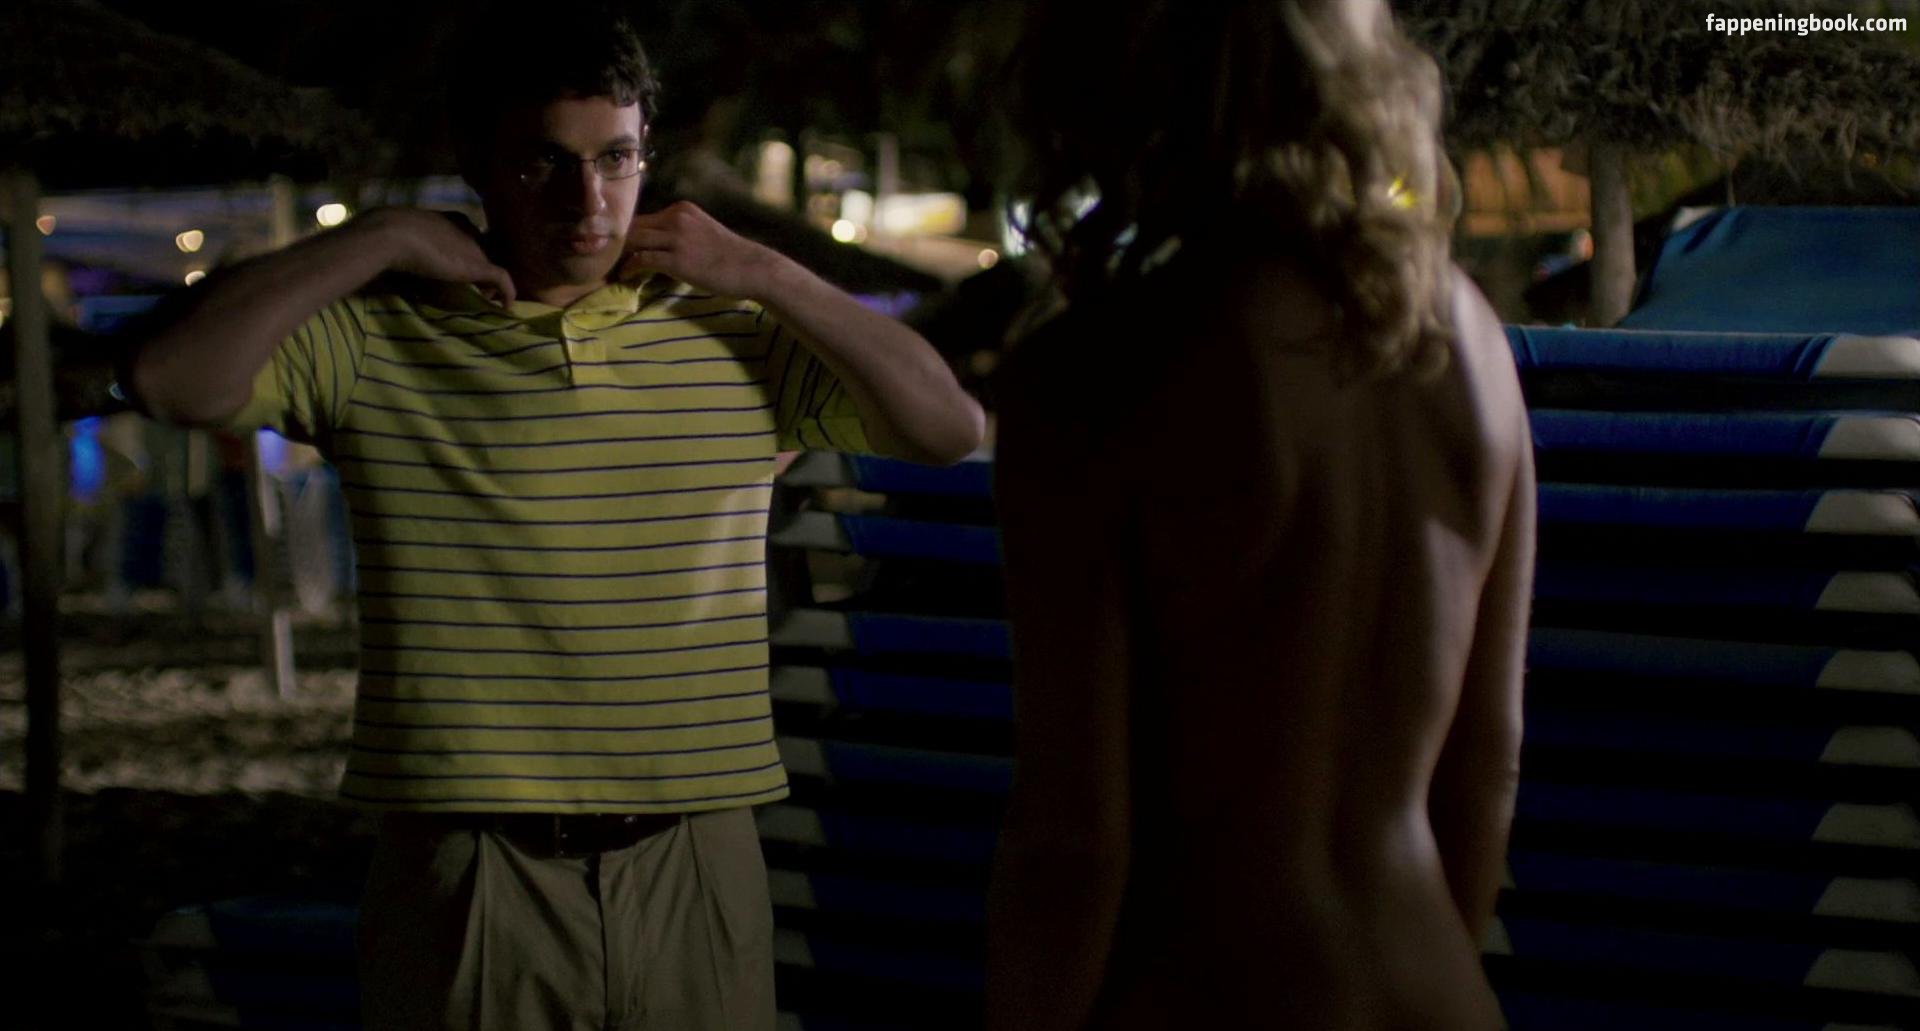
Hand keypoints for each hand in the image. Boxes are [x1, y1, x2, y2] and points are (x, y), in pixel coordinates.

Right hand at [359, 208, 515, 304]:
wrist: (392, 233)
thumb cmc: (389, 232)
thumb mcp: (403, 234)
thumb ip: (410, 242)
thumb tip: (398, 254)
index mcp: (452, 219)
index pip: (470, 238)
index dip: (470, 256)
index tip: (463, 272)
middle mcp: (468, 229)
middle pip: (484, 252)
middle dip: (482, 271)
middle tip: (479, 290)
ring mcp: (475, 247)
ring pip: (492, 266)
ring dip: (492, 283)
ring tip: (488, 299)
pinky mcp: (478, 265)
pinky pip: (502, 279)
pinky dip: (507, 292)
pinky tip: (506, 307)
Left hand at [619, 201, 781, 298]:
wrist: (750, 267)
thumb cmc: (729, 255)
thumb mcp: (702, 231)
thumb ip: (680, 231)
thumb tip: (657, 245)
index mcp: (681, 209)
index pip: (643, 217)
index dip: (626, 231)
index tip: (614, 244)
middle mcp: (676, 218)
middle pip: (633, 226)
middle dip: (616, 241)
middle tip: (603, 255)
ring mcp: (676, 238)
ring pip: (634, 240)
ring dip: (619, 254)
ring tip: (609, 266)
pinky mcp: (676, 259)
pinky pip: (642, 259)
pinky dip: (630, 267)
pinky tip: (624, 276)